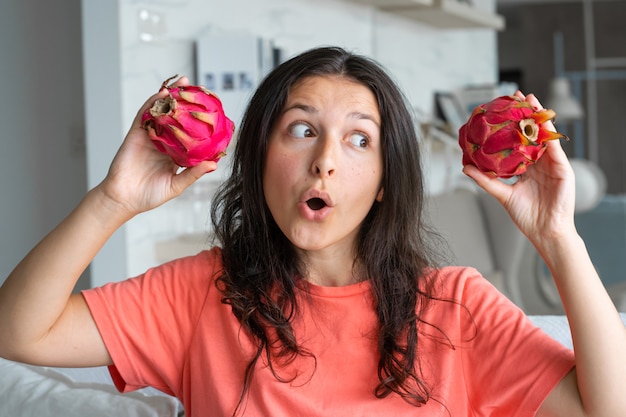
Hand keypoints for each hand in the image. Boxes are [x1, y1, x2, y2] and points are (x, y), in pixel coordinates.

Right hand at [98, 76, 217, 217]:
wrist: (123, 199)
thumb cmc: (150, 195)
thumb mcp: (176, 185)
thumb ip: (193, 174)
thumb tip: (214, 164)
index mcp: (175, 154)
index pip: (191, 134)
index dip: (200, 122)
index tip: (214, 111)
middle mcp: (164, 142)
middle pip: (177, 118)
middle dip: (187, 103)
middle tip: (201, 89)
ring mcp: (150, 137)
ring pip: (162, 113)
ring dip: (171, 97)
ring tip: (183, 82)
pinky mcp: (136, 134)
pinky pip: (144, 115)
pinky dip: (152, 103)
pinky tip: (162, 93)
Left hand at [462, 91, 576, 247]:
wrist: (545, 232)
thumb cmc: (527, 216)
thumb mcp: (502, 194)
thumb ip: (485, 180)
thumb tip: (464, 167)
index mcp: (526, 167)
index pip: (519, 141)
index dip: (512, 125)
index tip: (502, 109)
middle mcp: (539, 163)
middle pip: (532, 133)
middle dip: (526, 114)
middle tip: (516, 95)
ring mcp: (552, 164)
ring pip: (544, 136)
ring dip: (538, 116)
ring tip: (531, 99)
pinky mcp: (563, 169)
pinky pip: (555, 148)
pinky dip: (549, 134)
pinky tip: (543, 121)